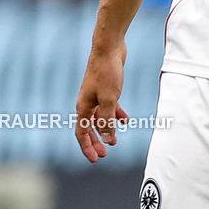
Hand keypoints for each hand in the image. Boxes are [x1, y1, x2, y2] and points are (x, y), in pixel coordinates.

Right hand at [75, 42, 128, 161]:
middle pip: (90, 127)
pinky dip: (116, 114)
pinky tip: (125, 120)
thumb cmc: (106, 72)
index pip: (82, 133)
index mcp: (83, 107)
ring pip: (100, 117)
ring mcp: (96, 95)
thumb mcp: (109, 100)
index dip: (88, 147)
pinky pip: (109, 106)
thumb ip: (108, 121)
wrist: (109, 48)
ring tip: (116, 140)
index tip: (96, 159)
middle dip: (97, 141)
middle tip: (105, 154)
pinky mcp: (106, 88)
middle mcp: (87, 102)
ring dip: (107, 129)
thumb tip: (108, 140)